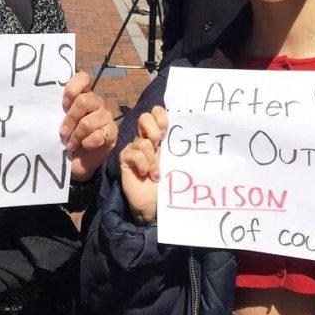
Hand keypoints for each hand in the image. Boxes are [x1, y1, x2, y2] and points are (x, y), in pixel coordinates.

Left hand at [60, 72, 116, 180]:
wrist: (76, 163)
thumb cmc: (65, 139)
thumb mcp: (58, 123)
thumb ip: (56, 111)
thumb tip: (43, 105)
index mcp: (82, 95)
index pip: (83, 78)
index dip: (73, 88)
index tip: (63, 104)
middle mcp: (96, 103)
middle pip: (84, 101)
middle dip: (70, 119)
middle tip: (62, 132)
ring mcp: (105, 116)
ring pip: (89, 121)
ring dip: (76, 135)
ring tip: (70, 145)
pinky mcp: (112, 132)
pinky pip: (98, 135)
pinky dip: (87, 143)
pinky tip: (84, 147)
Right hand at [120, 106, 167, 224]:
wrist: (154, 202)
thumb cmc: (167, 182)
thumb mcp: (175, 160)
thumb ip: (175, 144)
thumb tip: (189, 128)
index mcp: (160, 136)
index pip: (157, 112)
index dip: (161, 116)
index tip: (167, 131)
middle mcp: (146, 139)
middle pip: (144, 117)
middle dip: (153, 130)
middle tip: (159, 145)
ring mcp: (134, 147)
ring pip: (142, 141)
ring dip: (152, 160)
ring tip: (155, 173)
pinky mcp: (125, 157)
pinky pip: (134, 153)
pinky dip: (144, 166)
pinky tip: (146, 175)